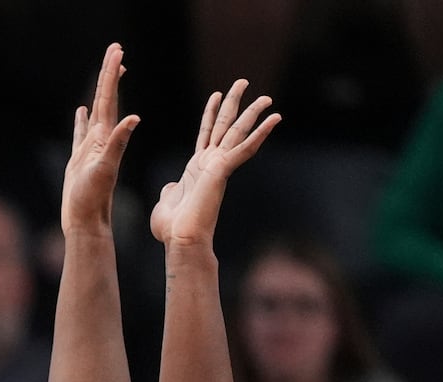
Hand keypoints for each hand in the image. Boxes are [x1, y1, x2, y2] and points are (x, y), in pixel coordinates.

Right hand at [62, 44, 140, 231]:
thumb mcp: (106, 169)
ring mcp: (90, 148)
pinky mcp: (80, 160)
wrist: (86, 223)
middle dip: (110, 74)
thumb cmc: (92, 199)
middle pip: (105, 99)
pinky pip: (80, 133)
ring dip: (99, 92)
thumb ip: (118, 143)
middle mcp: (101, 139)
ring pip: (95, 113)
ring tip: (105, 74)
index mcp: (106, 137)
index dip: (112, 74)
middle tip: (116, 48)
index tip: (118, 51)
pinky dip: (81, 120)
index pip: (109, 98)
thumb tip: (134, 118)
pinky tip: (81, 111)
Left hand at [149, 80, 278, 247]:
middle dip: (234, 103)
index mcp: (197, 168)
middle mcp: (211, 163)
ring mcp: (218, 166)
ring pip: (238, 133)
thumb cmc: (172, 229)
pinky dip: (261, 133)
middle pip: (225, 126)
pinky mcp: (223, 171)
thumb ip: (170, 191)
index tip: (216, 95)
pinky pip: (245, 148)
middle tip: (242, 81)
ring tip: (266, 97)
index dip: (211, 114)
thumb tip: (171, 188)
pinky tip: (276, 119)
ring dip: (252, 113)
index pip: (206, 133)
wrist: (180, 239)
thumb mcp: (167, 202)